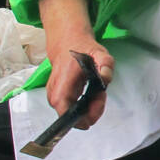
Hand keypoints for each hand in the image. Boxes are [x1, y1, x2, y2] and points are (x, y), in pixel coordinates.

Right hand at [38, 0, 112, 127]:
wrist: (68, 41)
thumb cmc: (83, 48)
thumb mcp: (101, 53)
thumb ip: (106, 65)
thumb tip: (105, 78)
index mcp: (64, 79)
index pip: (62, 106)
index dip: (76, 117)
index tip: (91, 116)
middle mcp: (55, 87)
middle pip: (67, 112)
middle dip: (87, 113)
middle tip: (100, 100)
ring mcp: (53, 91)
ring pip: (68, 111)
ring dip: (85, 109)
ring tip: (97, 96)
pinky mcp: (56, 94)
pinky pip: (68, 107)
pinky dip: (82, 106)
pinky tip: (91, 97)